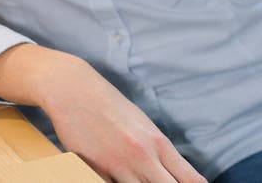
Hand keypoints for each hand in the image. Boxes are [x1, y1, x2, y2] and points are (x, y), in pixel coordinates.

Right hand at [40, 56, 206, 182]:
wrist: (73, 88)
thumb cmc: (108, 103)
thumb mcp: (140, 122)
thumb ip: (156, 149)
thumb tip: (171, 172)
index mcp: (157, 141)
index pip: (189, 179)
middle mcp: (143, 156)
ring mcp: (119, 167)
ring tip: (138, 178)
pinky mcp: (96, 172)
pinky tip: (119, 177)